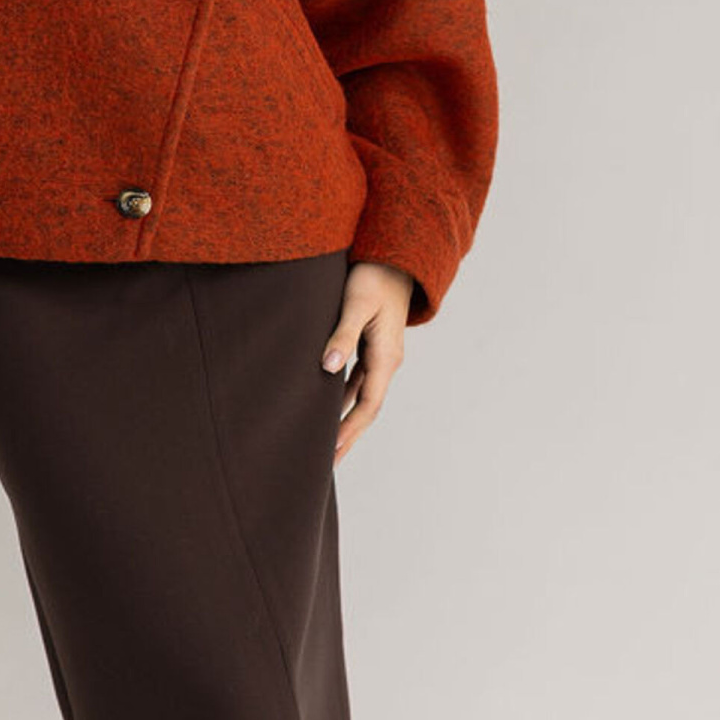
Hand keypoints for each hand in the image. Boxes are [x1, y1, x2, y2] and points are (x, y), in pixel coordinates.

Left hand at [322, 259, 412, 460]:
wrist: (395, 255)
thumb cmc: (373, 276)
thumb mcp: (355, 303)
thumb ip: (342, 335)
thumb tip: (328, 368)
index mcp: (386, 356)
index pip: (367, 405)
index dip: (349, 430)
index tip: (331, 452)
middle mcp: (387, 360)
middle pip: (367, 408)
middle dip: (348, 435)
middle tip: (327, 463)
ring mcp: (381, 354)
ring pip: (363, 396)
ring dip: (346, 419)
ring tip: (325, 442)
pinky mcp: (372, 345)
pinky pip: (359, 380)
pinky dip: (344, 398)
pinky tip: (328, 407)